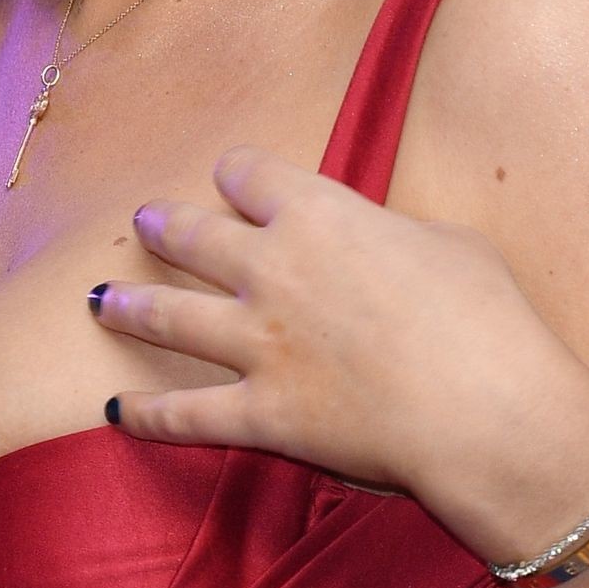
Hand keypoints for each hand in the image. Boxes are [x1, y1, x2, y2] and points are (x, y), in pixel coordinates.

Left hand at [88, 146, 588, 559]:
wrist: (486, 409)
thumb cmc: (486, 316)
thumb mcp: (447, 242)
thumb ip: (391, 235)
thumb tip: (379, 243)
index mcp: (317, 212)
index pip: (249, 173)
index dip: (238, 176)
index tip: (233, 181)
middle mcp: (271, 268)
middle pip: (194, 235)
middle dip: (164, 227)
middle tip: (145, 223)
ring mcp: (257, 343)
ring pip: (172, 316)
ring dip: (131, 307)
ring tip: (102, 301)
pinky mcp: (260, 413)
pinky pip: (186, 414)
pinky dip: (146, 414)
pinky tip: (116, 410)